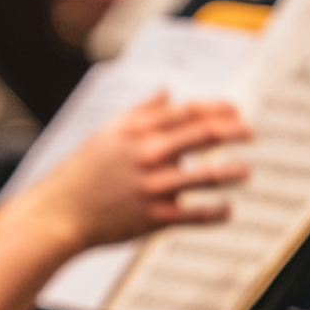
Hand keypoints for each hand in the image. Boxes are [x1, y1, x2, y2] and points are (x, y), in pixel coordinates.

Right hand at [36, 91, 251, 251]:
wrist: (58, 214)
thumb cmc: (81, 173)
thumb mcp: (106, 133)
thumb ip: (140, 112)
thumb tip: (167, 91)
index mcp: (135, 129)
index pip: (188, 111)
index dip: (219, 108)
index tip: (235, 110)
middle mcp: (147, 154)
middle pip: (205, 135)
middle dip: (235, 132)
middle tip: (250, 133)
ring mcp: (152, 186)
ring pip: (208, 175)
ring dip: (233, 172)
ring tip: (244, 171)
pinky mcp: (154, 218)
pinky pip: (196, 215)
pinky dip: (217, 212)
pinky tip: (227, 209)